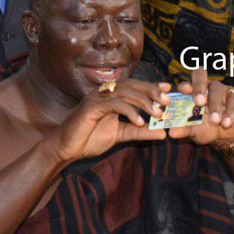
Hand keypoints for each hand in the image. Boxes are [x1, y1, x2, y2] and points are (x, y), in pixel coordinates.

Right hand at [44, 79, 167, 163]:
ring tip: (157, 113)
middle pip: (131, 85)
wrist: (65, 149)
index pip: (134, 86)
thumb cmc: (89, 139)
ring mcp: (96, 98)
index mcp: (111, 96)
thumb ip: (140, 132)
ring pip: (124, 92)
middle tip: (167, 100)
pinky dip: (128, 111)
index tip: (168, 90)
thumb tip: (163, 133)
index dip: (151, 86)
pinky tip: (139, 121)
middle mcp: (104, 93)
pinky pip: (113, 104)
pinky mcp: (90, 107)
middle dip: (151, 91)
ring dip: (143, 101)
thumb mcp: (121, 134)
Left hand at [168, 70, 233, 146]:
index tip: (184, 91)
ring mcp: (219, 88)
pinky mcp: (233, 95)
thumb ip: (184, 130)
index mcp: (190, 92)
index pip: (186, 82)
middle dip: (199, 87)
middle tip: (199, 102)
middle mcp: (204, 85)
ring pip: (216, 89)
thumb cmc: (204, 128)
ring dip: (215, 106)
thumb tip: (171, 133)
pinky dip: (230, 112)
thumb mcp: (194, 131)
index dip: (185, 85)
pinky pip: (233, 99)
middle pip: (200, 75)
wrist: (222, 135)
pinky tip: (226, 123)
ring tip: (215, 121)